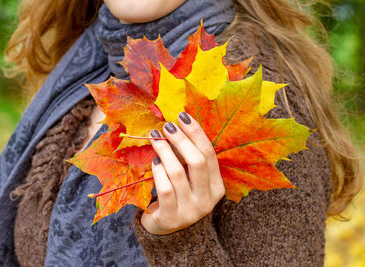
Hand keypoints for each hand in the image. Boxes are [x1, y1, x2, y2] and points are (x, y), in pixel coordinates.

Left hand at [141, 112, 224, 234]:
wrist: (167, 230)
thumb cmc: (179, 196)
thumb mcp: (190, 180)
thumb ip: (189, 159)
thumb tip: (178, 125)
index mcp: (217, 188)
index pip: (210, 155)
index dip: (196, 133)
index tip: (182, 116)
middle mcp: (207, 200)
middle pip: (197, 162)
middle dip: (181, 140)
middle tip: (167, 126)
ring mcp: (190, 211)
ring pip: (178, 173)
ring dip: (165, 151)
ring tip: (155, 138)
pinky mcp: (171, 218)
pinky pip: (165, 189)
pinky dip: (158, 171)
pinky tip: (154, 161)